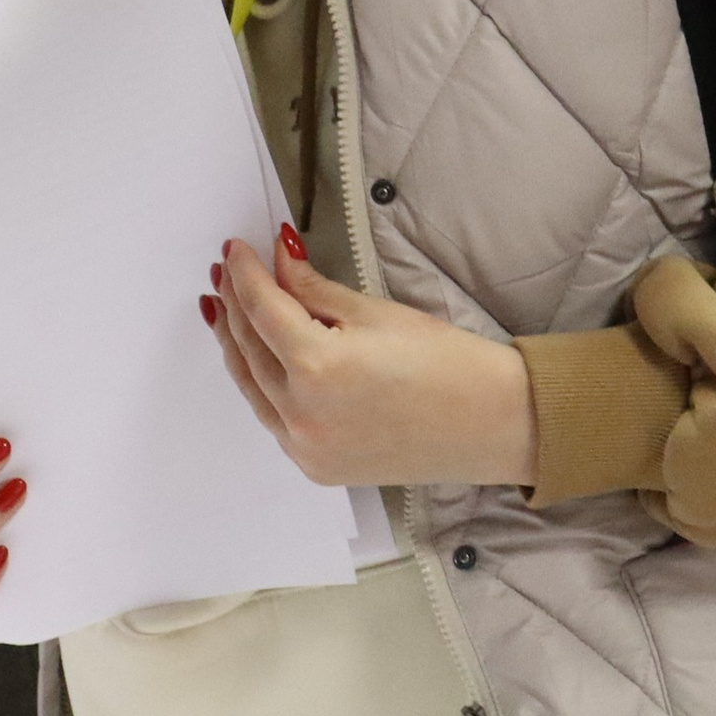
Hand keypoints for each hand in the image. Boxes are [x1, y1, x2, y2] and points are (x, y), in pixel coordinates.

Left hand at [207, 226, 537, 488]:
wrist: (491, 424)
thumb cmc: (446, 364)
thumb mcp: (374, 313)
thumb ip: (312, 290)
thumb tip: (277, 260)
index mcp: (317, 368)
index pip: (261, 307)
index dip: (244, 273)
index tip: (235, 248)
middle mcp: (302, 414)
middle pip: (248, 347)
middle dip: (233, 305)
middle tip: (224, 272)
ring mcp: (306, 447)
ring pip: (251, 385)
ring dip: (236, 344)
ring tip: (224, 309)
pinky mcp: (316, 467)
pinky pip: (271, 418)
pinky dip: (260, 383)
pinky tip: (257, 358)